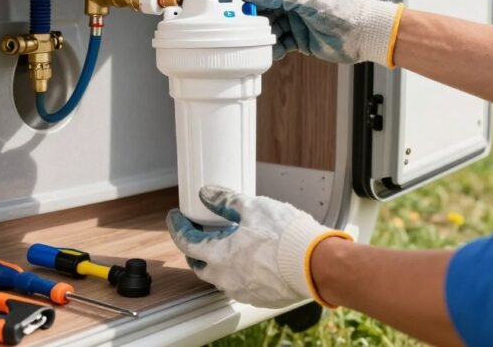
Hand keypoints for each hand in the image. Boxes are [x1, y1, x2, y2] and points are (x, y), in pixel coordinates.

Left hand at [166, 185, 351, 308]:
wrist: (316, 264)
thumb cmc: (286, 237)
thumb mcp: (253, 207)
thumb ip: (226, 200)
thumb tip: (208, 195)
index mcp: (217, 255)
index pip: (185, 241)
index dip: (178, 227)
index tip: (176, 218)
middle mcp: (225, 277)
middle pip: (199, 264)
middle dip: (194, 248)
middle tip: (198, 233)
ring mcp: (242, 290)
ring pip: (219, 277)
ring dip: (217, 262)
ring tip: (226, 245)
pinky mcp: (259, 297)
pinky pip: (240, 284)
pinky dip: (238, 271)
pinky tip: (249, 260)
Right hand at [217, 0, 400, 65]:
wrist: (365, 34)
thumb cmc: (343, 7)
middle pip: (259, 4)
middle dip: (246, 14)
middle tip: (231, 23)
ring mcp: (294, 18)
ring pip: (266, 25)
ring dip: (257, 33)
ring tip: (249, 41)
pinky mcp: (298, 38)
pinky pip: (277, 42)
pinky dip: (270, 49)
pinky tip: (267, 53)